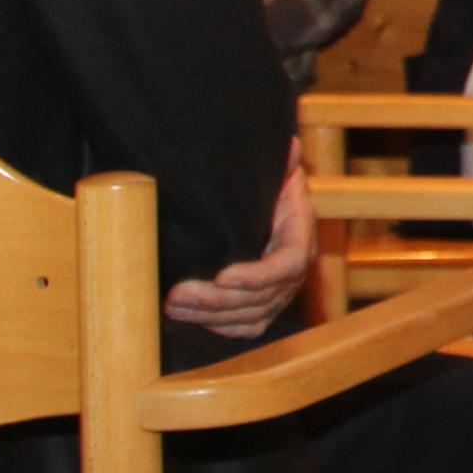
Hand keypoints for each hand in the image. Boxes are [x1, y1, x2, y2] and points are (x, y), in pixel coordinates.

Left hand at [166, 150, 311, 339]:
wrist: (265, 205)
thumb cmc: (265, 185)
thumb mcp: (274, 170)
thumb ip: (280, 161)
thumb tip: (289, 145)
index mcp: (300, 232)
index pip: (290, 263)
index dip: (257, 275)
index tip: (221, 275)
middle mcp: (295, 268)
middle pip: (264, 297)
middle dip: (217, 299)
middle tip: (176, 293)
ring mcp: (282, 291)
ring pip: (252, 315)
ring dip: (210, 314)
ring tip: (172, 305)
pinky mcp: (266, 306)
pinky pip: (249, 327)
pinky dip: (221, 327)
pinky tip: (192, 318)